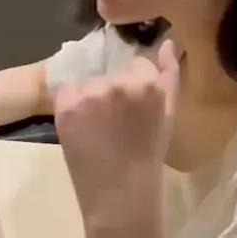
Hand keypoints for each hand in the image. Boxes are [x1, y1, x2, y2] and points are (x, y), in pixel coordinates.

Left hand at [54, 39, 178, 228]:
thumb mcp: (169, 113)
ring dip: (91, 97)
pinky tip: (81, 126)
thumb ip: (170, 73)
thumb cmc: (149, 154)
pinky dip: (71, 105)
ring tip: (98, 127)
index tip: (133, 111)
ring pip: (89, 81)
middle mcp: (119, 82)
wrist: (121, 196)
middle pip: (112, 72)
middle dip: (113, 91)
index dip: (134, 87)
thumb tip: (168, 41)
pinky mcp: (66, 105)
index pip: (138, 64)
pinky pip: (67, 91)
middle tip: (115, 122)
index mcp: (148, 83)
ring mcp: (90, 93)